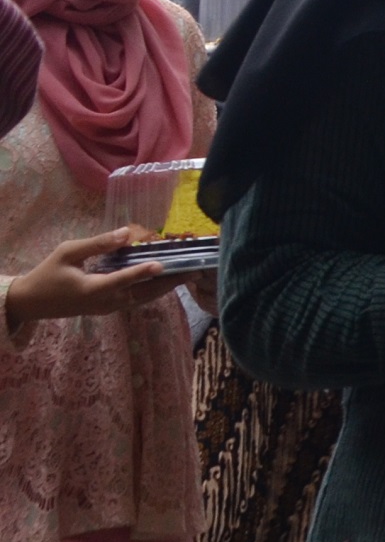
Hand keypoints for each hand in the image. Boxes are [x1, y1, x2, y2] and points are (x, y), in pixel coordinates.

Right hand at [3, 231, 173, 326]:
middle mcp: (104, 302)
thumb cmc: (48, 273)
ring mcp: (108, 308)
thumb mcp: (67, 253)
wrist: (32, 302)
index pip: (121, 280)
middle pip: (142, 294)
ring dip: (165, 287)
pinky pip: (136, 300)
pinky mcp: (109, 308)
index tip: (161, 264)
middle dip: (169, 283)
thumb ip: (97, 244)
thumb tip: (127, 232)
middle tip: (194, 271)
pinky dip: (153, 290)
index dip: (141, 272)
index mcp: (91, 289)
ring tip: (189, 275)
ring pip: (142, 299)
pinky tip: (167, 280)